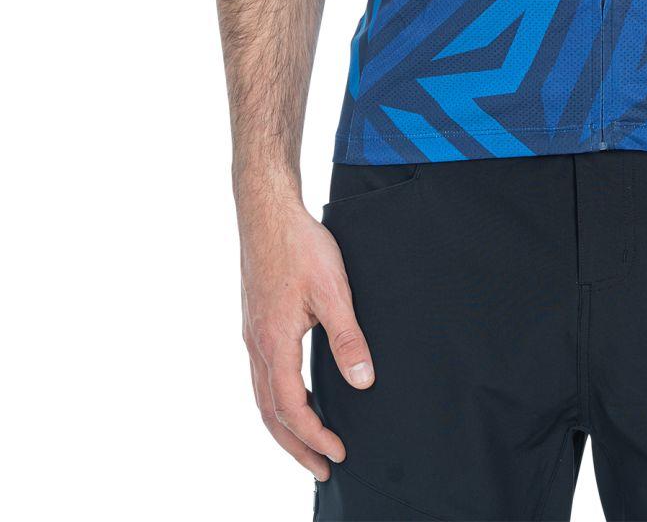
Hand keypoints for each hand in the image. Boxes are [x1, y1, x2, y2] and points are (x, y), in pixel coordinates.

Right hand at [239, 196, 374, 481]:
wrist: (266, 210)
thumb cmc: (299, 245)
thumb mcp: (333, 290)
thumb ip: (347, 339)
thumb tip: (362, 382)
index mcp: (274, 342)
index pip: (290, 409)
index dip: (314, 436)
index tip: (337, 454)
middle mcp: (257, 345)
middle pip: (270, 414)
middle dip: (295, 446)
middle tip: (321, 469)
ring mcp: (252, 334)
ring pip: (262, 396)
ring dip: (284, 427)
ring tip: (307, 444)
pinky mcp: (255, 322)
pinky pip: (261, 376)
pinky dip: (276, 400)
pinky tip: (292, 397)